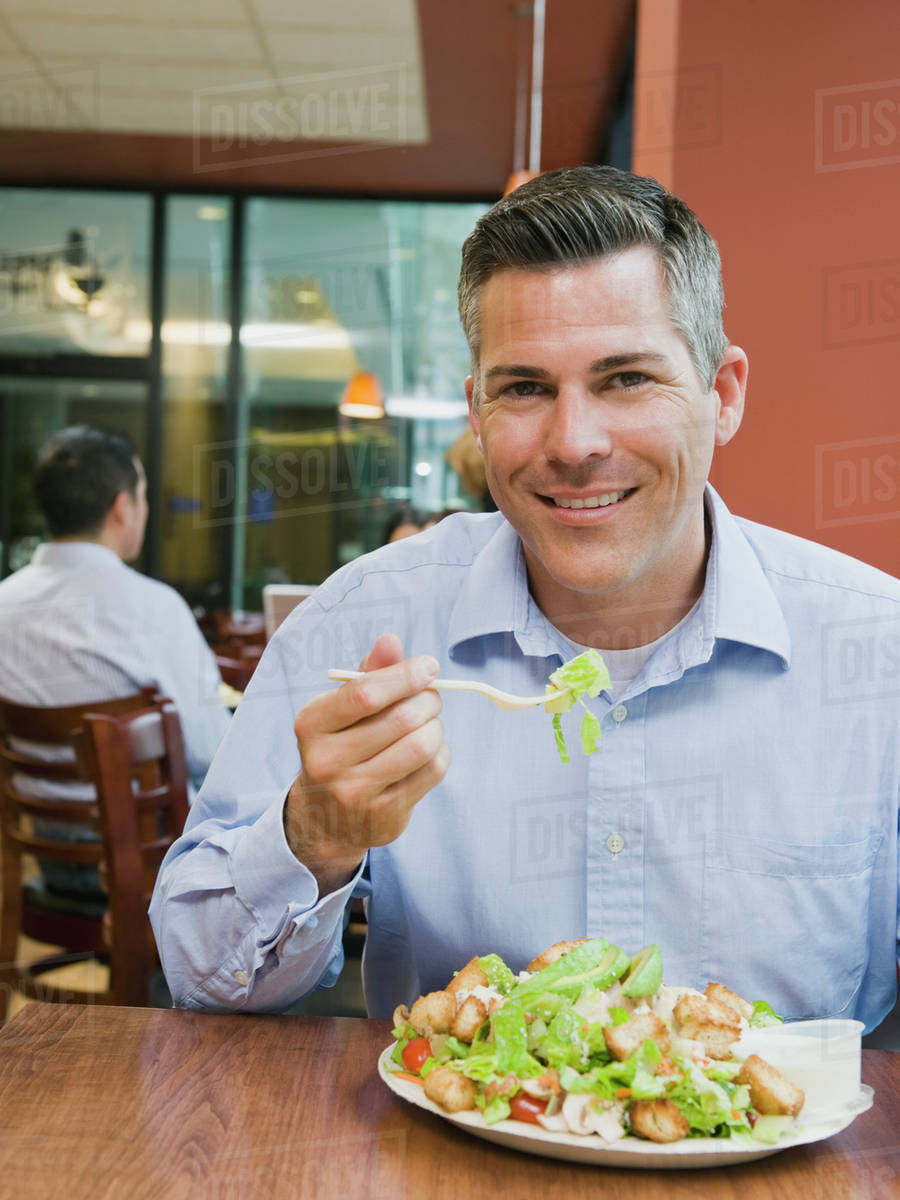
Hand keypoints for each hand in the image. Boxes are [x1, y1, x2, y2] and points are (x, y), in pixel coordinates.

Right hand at [284, 633, 450, 893]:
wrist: (324, 818)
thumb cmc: (340, 746)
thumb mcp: (342, 708)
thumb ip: (369, 673)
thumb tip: (391, 641)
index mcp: (311, 724)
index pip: (365, 694)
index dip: (405, 676)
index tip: (430, 666)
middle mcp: (327, 761)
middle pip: (401, 719)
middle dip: (428, 700)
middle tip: (431, 697)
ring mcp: (355, 793)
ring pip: (421, 746)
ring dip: (436, 727)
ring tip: (427, 724)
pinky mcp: (384, 816)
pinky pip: (432, 771)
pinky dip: (440, 753)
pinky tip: (427, 751)